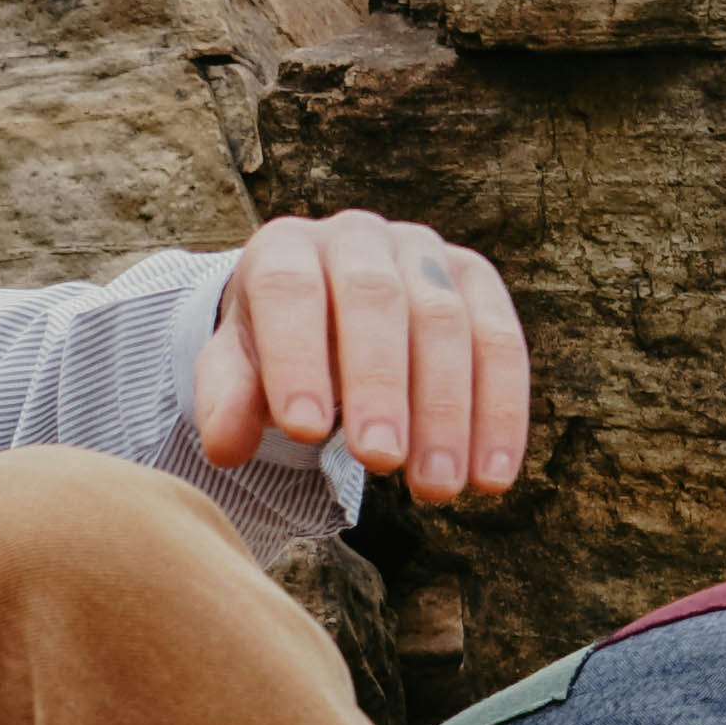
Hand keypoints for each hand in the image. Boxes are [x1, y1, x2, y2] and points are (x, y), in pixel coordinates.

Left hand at [196, 210, 531, 498]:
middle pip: (376, 300)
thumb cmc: (275, 349)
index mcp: (286, 248)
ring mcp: (425, 253)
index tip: (304, 431)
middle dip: (380, 385)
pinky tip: (491, 476)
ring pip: (446, 322)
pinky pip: (500, 344)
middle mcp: (358, 237)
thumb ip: (229, 399)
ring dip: (446, 411)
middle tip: (379, 461)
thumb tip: (224, 447)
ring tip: (435, 488)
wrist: (327, 312)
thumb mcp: (238, 369)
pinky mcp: (478, 281)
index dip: (297, 358)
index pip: (290, 292)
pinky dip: (500, 413)